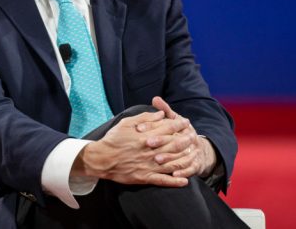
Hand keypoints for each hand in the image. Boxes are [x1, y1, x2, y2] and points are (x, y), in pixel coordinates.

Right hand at [72, 110, 189, 186]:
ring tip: (193, 155)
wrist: (101, 159)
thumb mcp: (126, 122)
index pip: (168, 128)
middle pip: (174, 144)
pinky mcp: (144, 177)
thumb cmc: (113, 139)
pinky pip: (162, 180)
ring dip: (185, 158)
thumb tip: (160, 114)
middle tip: (193, 136)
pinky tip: (184, 180)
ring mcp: (148, 165)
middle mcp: (150, 150)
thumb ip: (145, 118)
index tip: (186, 122)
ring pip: (172, 162)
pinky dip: (174, 181)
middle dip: (186, 139)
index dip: (179, 124)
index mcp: (145, 136)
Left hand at [138, 97, 216, 177]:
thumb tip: (155, 98)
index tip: (139, 128)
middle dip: (161, 142)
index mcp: (182, 128)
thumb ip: (165, 110)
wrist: (199, 150)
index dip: (152, 126)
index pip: (166, 126)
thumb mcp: (174, 120)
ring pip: (181, 157)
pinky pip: (189, 170)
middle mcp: (188, 140)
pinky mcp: (194, 166)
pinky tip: (174, 176)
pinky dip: (183, 173)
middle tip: (147, 143)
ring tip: (157, 160)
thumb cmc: (181, 133)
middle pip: (174, 141)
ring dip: (169, 159)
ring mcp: (192, 153)